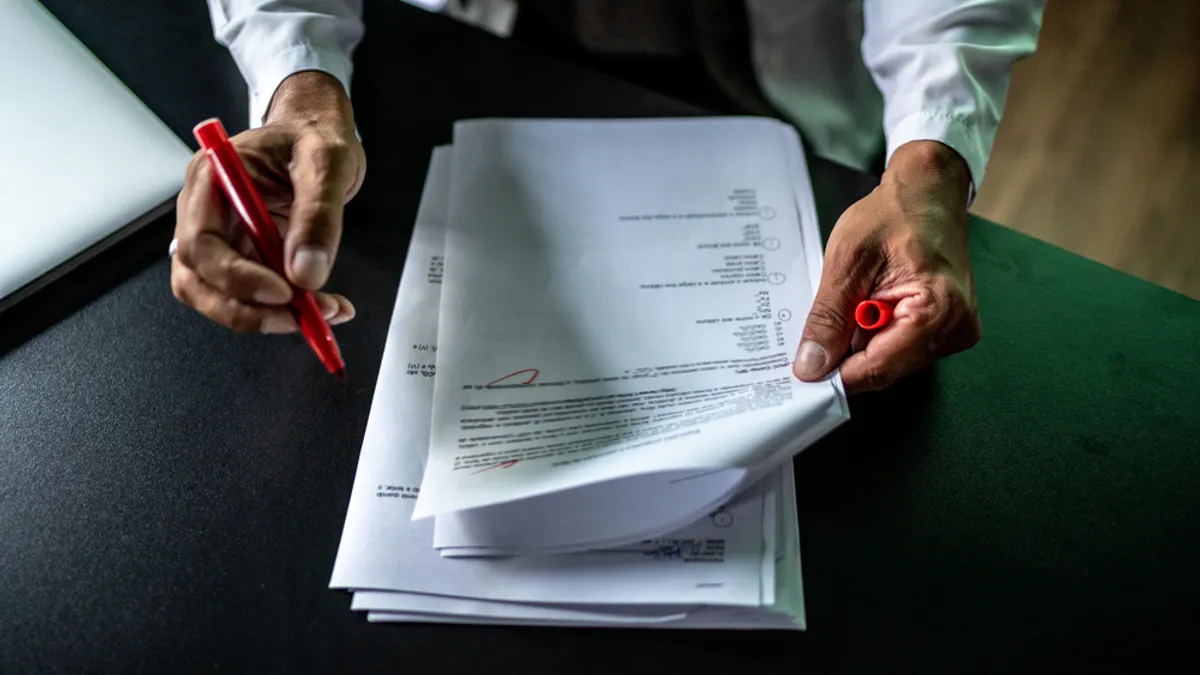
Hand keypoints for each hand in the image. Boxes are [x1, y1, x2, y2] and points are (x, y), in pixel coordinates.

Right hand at [171, 71, 364, 332]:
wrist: (317, 132)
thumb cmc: (313, 135)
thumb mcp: (327, 162)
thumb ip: (318, 215)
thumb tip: (307, 273)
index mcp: (213, 178)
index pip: (201, 242)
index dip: (235, 277)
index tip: (282, 291)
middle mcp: (206, 211)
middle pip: (198, 279)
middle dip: (246, 309)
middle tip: (299, 317)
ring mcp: (222, 237)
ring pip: (217, 295)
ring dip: (264, 316)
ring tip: (320, 314)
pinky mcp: (244, 254)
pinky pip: (251, 295)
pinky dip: (284, 310)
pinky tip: (322, 306)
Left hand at [793, 140, 981, 393]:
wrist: (928, 193)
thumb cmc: (893, 214)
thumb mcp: (847, 261)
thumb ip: (829, 318)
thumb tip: (812, 366)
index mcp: (938, 310)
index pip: (877, 369)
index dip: (835, 375)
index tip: (803, 372)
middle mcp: (956, 328)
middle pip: (884, 370)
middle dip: (847, 353)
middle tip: (823, 325)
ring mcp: (956, 331)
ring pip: (891, 362)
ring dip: (863, 341)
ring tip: (857, 300)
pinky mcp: (948, 328)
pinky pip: (902, 349)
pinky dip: (878, 333)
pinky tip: (872, 304)